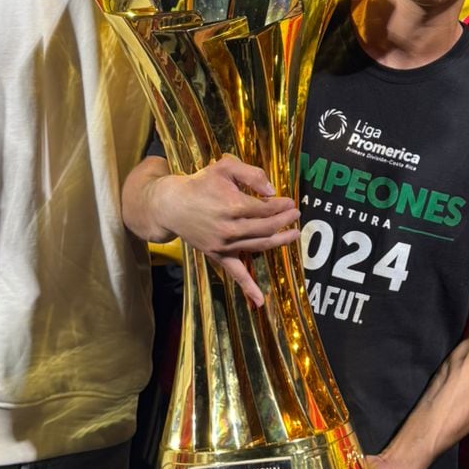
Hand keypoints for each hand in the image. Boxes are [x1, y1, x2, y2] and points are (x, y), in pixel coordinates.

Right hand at [148, 157, 299, 306]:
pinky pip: (236, 274)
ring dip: (280, 242)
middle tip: (296, 215)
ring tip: (294, 234)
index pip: (266, 208)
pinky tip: (260, 301)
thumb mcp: (224, 167)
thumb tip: (271, 190)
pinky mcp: (218, 255)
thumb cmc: (200, 183)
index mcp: (233, 206)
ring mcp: (224, 245)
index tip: (290, 202)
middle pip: (267, 227)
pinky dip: (248, 288)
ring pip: (259, 246)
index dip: (281, 206)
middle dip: (285, 221)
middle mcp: (230, 228)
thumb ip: (250, 173)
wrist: (172, 205)